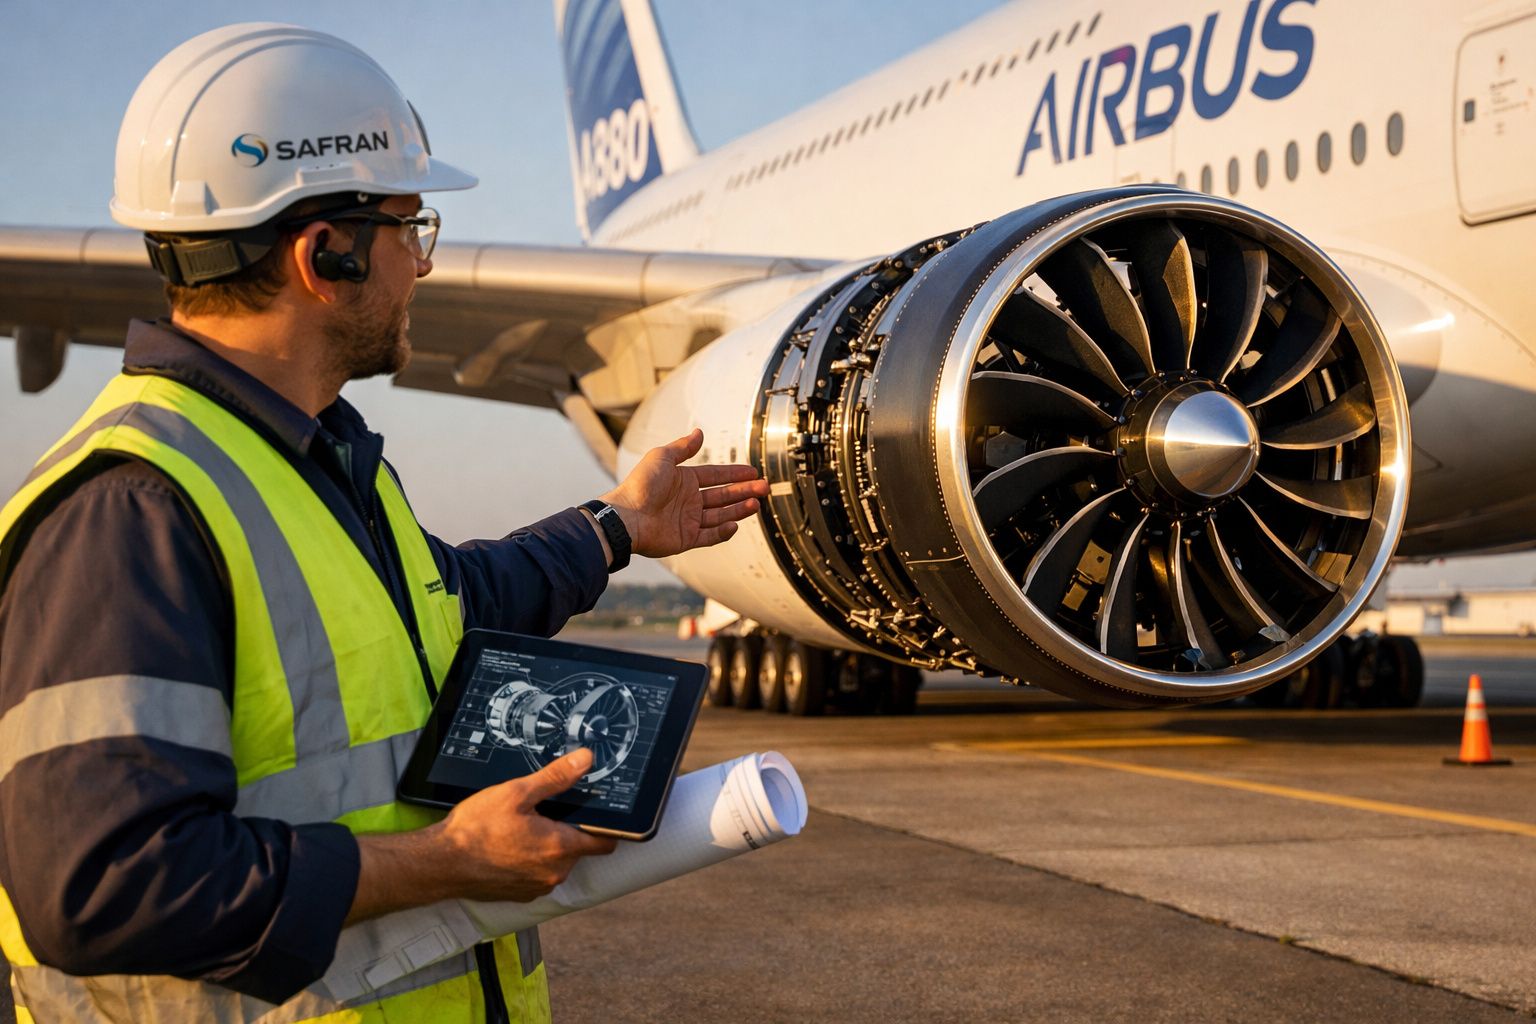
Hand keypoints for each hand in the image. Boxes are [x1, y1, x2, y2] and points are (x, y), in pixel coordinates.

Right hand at [437, 748, 616, 902]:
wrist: (440, 863)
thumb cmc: (475, 830)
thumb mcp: (517, 793)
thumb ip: (556, 777)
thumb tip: (584, 761)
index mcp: (560, 848)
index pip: (605, 841)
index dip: (606, 825)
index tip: (598, 811)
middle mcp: (554, 873)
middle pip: (579, 848)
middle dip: (567, 829)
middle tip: (545, 811)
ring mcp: (537, 887)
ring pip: (557, 861)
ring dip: (547, 845)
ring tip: (522, 827)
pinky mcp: (520, 894)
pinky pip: (537, 874)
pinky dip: (530, 860)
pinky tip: (510, 845)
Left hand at [602, 429, 770, 557]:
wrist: (626, 517)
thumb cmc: (641, 485)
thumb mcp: (662, 457)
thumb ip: (683, 447)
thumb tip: (699, 432)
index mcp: (684, 480)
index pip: (716, 476)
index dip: (734, 473)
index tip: (753, 472)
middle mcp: (688, 500)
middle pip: (723, 495)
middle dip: (744, 491)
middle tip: (764, 488)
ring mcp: (688, 520)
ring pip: (720, 515)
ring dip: (739, 510)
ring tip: (756, 504)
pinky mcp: (686, 539)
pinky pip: (710, 536)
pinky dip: (723, 532)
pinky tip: (735, 525)